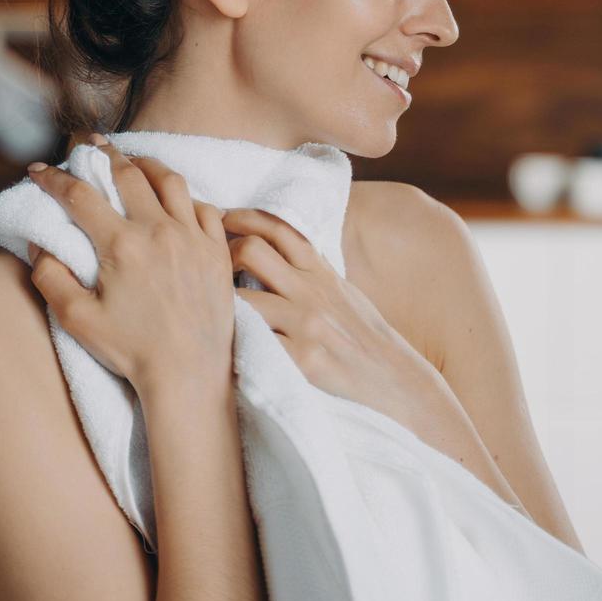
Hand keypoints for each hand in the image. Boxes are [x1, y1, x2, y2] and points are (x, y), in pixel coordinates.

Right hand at [23, 136, 236, 394]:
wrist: (189, 373)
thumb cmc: (131, 352)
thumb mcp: (76, 319)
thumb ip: (50, 276)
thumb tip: (38, 243)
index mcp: (121, 246)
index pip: (80, 195)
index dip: (54, 178)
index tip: (39, 170)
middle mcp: (159, 232)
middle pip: (128, 174)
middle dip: (103, 154)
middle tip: (90, 144)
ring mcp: (193, 238)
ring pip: (170, 181)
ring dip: (148, 165)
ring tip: (133, 161)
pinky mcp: (217, 251)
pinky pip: (204, 207)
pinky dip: (186, 196)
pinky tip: (175, 198)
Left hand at [223, 207, 443, 426]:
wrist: (397, 383)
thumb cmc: (366, 341)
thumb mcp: (344, 295)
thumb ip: (312, 273)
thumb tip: (275, 254)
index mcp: (322, 273)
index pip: (277, 228)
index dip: (242, 217)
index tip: (219, 220)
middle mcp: (312, 293)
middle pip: (252, 250)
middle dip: (221, 255)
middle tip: (204, 270)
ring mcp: (307, 326)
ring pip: (243, 298)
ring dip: (219, 304)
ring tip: (207, 314)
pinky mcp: (302, 361)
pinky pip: (253, 342)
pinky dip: (233, 343)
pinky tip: (222, 349)